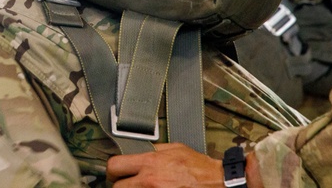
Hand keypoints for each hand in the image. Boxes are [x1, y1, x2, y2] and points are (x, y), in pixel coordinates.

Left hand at [106, 143, 224, 186]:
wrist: (218, 182)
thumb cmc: (199, 167)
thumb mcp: (175, 148)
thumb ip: (153, 150)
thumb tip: (138, 150)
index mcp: (151, 162)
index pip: (115, 166)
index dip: (112, 171)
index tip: (115, 173)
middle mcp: (150, 180)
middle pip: (118, 187)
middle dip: (120, 185)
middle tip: (126, 183)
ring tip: (141, 187)